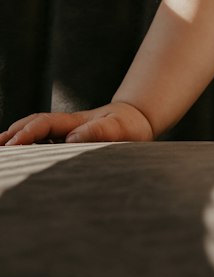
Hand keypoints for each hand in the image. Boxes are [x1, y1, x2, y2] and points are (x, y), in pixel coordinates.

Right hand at [0, 101, 153, 146]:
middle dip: (14, 134)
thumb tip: (72, 138)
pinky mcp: (68, 140)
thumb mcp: (120, 128)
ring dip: (17, 139)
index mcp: (75, 122)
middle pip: (33, 124)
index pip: (44, 124)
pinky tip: (19, 156)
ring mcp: (66, 132)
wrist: (136, 120)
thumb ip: (99, 131)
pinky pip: (43, 140)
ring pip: (36, 132)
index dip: (27, 133)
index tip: (12, 144)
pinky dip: (28, 146)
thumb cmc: (128, 126)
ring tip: (1, 151)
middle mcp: (66, 125)